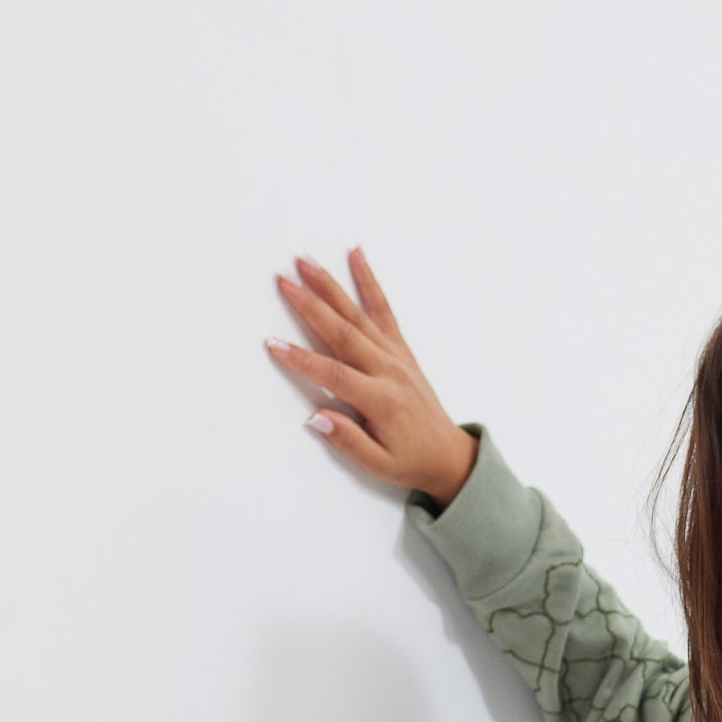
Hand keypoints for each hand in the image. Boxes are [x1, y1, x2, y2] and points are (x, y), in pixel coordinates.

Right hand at [264, 247, 476, 505]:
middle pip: (343, 332)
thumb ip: (347, 440)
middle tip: (283, 281)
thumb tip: (316, 417)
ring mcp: (397, 356)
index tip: (272, 344)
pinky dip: (370, 282)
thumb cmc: (411, 461)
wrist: (449, 455)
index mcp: (382, 400)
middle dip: (310, 305)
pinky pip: (384, 309)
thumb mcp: (379, 465)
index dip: (301, 359)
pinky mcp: (401, 349)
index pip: (334, 374)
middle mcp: (390, 371)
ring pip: (359, 314)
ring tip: (305, 261)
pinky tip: (357, 256)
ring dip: (330, 286)